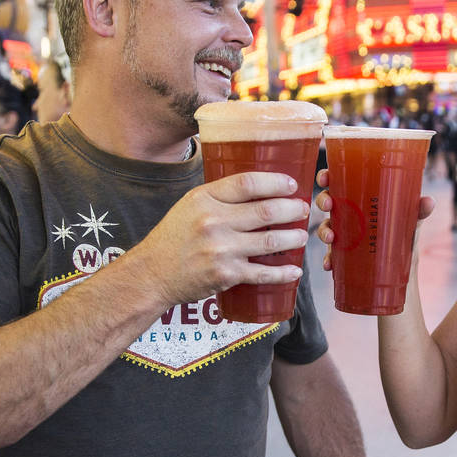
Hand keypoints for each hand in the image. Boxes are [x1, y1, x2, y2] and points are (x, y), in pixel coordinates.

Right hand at [135, 172, 310, 307]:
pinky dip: (283, 273)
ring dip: (293, 238)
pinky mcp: (226, 274)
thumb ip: (220, 196)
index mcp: (205, 199)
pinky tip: (295, 271)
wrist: (152, 273)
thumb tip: (258, 187)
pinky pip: (262, 273)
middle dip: (292, 209)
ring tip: (302, 236)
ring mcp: (221, 249)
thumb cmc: (174, 237)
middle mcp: (213, 222)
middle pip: (266, 210)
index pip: (248, 183)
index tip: (291, 184)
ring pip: (270, 240)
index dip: (276, 182)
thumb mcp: (190, 205)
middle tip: (303, 209)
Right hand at [313, 168, 434, 271]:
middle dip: (323, 201)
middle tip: (328, 205)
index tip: (326, 177)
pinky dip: (328, 259)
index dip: (327, 176)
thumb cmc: (403, 234)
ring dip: (323, 231)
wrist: (402, 268)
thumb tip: (429, 202)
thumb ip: (418, 211)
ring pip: (326, 227)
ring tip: (331, 238)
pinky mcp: (343, 255)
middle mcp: (349, 214)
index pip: (339, 181)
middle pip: (328, 201)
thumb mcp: (411, 221)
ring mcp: (344, 234)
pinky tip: (329, 263)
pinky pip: (330, 255)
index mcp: (360, 198)